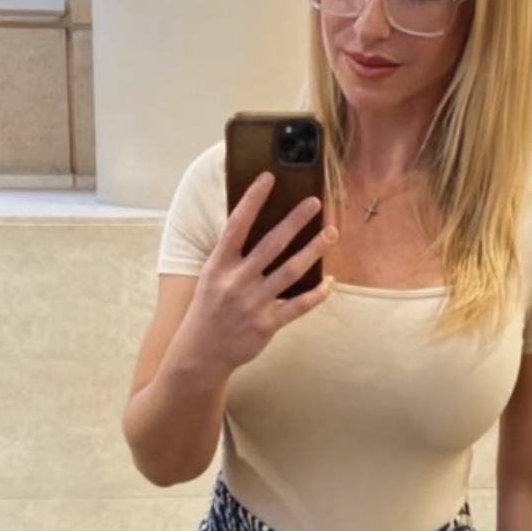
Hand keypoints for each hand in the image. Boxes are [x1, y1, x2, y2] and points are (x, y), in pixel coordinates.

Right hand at [181, 172, 337, 378]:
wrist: (200, 353)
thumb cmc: (209, 311)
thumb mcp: (211, 278)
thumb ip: (232, 257)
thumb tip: (258, 229)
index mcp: (218, 265)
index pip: (237, 225)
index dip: (253, 200)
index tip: (269, 177)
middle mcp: (235, 281)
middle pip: (271, 244)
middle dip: (295, 221)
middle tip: (314, 202)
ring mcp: (252, 303)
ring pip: (290, 271)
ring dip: (313, 250)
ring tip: (331, 233)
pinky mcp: (266, 325)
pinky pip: (298, 306)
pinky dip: (316, 294)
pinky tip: (330, 282)